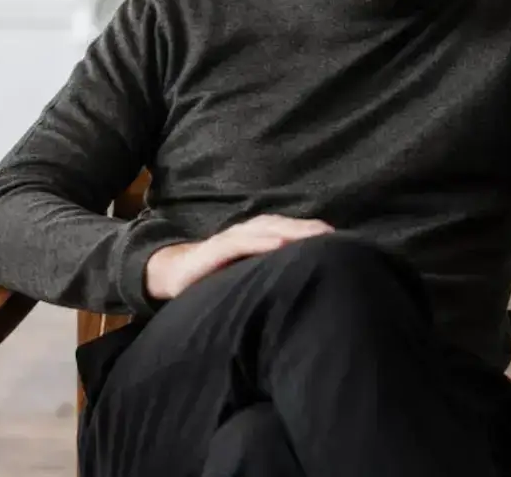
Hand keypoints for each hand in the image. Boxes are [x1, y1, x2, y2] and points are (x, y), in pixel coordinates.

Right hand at [144, 215, 333, 300]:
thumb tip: (302, 285)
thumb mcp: (246, 273)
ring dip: (290, 231)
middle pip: (281, 226)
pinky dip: (260, 242)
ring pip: (264, 230)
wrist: (173, 274)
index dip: (311, 231)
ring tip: (313, 236)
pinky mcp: (214, 251)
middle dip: (307, 229)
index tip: (338, 238)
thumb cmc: (215, 275)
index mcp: (255, 237)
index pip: (288, 230)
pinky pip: (240, 243)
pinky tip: (278, 244)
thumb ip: (269, 273)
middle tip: (332, 236)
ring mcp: (229, 240)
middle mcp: (245, 233)